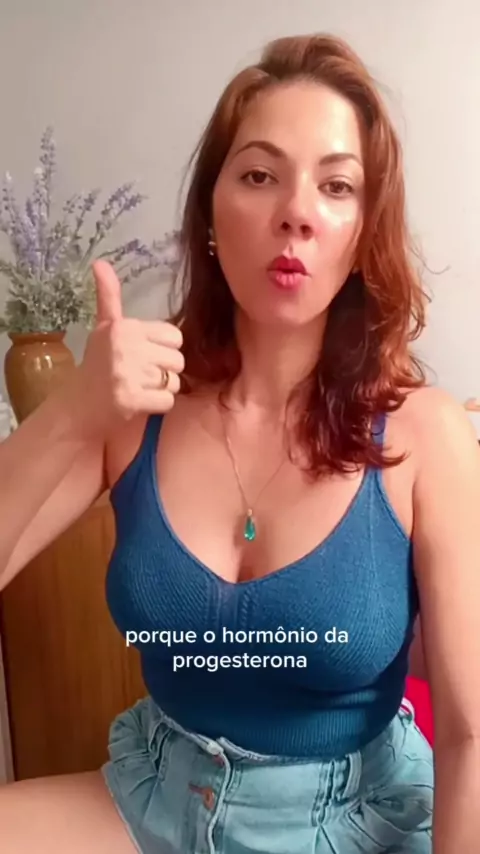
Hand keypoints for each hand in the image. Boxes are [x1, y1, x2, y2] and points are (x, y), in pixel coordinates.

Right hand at [74, 260, 183, 434]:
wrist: (77, 408)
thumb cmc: (96, 367)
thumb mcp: (103, 329)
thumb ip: (109, 297)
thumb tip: (100, 262)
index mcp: (123, 327)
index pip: (174, 336)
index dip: (163, 350)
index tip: (143, 357)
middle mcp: (125, 346)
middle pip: (178, 360)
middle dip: (164, 372)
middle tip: (140, 377)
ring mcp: (128, 374)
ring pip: (174, 381)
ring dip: (160, 390)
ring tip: (138, 389)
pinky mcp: (132, 399)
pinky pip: (167, 401)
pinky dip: (157, 406)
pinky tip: (139, 403)